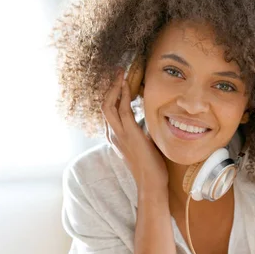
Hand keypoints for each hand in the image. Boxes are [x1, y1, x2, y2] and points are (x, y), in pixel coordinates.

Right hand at [101, 68, 168, 193]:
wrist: (151, 182)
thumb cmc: (150, 166)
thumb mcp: (142, 144)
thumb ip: (140, 131)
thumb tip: (147, 119)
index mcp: (114, 137)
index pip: (108, 111)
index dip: (112, 95)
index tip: (119, 82)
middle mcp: (113, 134)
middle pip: (103, 105)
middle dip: (109, 87)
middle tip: (117, 72)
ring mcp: (119, 134)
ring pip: (108, 105)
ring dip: (114, 87)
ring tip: (120, 73)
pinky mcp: (129, 134)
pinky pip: (122, 109)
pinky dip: (123, 95)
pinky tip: (128, 85)